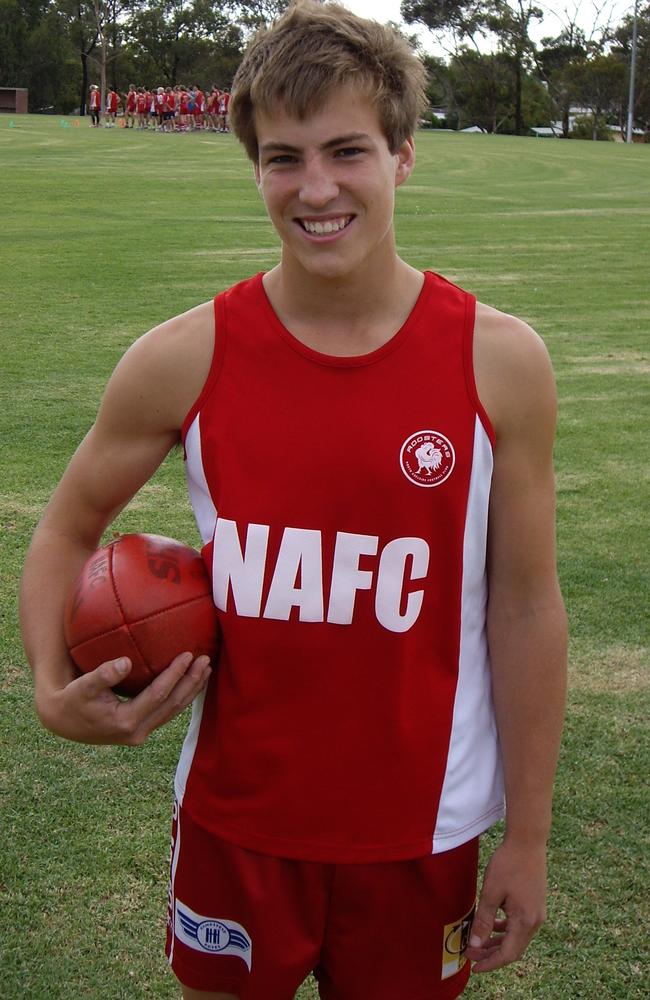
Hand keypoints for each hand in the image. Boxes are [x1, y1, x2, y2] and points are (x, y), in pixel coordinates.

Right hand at [34, 652, 211, 745]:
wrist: (64, 721)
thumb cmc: (72, 699)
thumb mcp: (83, 686)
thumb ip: (103, 675)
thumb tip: (126, 662)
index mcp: (125, 722)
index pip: (158, 695)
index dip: (175, 675)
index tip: (188, 655)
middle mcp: (137, 732)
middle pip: (173, 705)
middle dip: (192, 682)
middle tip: (206, 660)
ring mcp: (141, 733)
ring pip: (173, 711)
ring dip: (191, 690)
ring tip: (206, 670)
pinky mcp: (141, 729)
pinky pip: (167, 712)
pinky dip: (181, 696)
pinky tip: (190, 682)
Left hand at [466, 838, 547, 973]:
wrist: (528, 841)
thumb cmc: (508, 863)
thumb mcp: (491, 892)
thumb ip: (484, 921)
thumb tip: (476, 945)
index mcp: (525, 921)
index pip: (508, 954)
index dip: (490, 963)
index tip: (473, 967)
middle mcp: (536, 921)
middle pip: (513, 948)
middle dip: (491, 954)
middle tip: (470, 955)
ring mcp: (537, 913)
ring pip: (516, 937)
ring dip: (498, 942)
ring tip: (478, 942)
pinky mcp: (535, 904)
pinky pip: (520, 925)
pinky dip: (506, 929)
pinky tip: (492, 924)